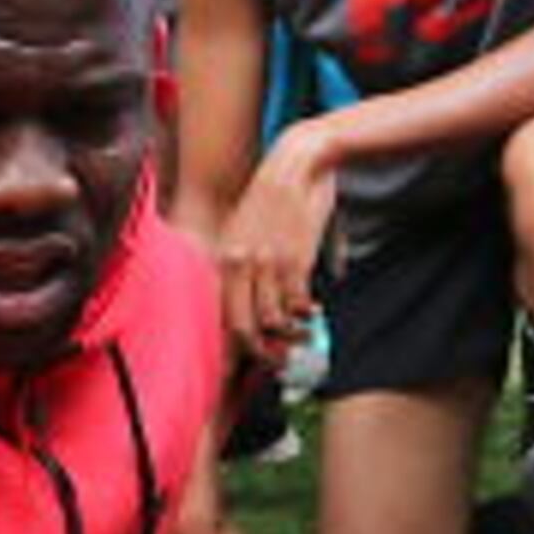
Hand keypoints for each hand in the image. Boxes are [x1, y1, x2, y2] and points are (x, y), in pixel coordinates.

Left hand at [216, 129, 338, 363]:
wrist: (298, 162)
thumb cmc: (276, 197)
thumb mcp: (248, 229)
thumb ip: (248, 265)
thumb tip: (259, 302)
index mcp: (225, 257)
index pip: (220, 315)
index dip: (228, 349)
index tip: (234, 372)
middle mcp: (239, 263)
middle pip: (242, 328)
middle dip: (260, 355)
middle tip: (277, 362)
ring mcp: (266, 262)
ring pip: (272, 321)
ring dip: (290, 337)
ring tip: (302, 335)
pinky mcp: (294, 258)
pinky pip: (297, 303)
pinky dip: (306, 315)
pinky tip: (314, 311)